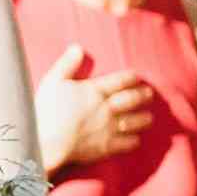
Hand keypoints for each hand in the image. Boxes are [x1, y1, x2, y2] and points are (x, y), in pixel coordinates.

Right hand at [35, 45, 159, 174]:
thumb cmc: (47, 111)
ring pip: (135, 122)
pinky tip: (135, 139)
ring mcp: (109, 128)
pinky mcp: (107, 147)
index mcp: (95, 91)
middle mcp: (107, 108)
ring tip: (148, 117)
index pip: (121, 80)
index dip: (131, 77)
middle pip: (133, 99)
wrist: (47, 142)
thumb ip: (66, 65)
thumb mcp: (52, 82)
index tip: (136, 77)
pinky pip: (128, 143)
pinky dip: (134, 140)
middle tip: (149, 94)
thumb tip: (77, 48)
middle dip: (143, 95)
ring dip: (144, 118)